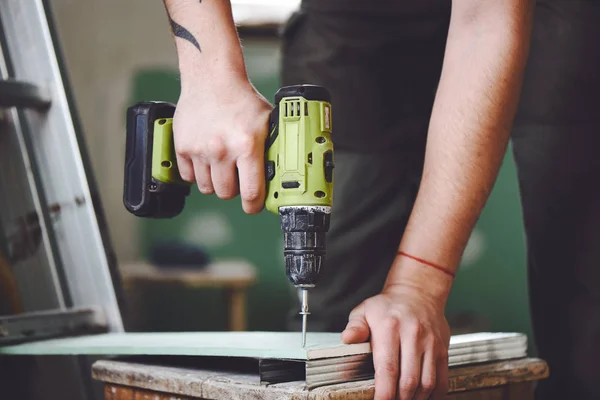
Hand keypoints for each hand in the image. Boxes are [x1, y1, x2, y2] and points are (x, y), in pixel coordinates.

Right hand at [172, 76, 272, 213]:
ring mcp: (200, 150)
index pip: (251, 193)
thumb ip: (273, 148)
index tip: (255, 206)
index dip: (254, 205)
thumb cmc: (241, 100)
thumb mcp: (267, 122)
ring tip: (222, 166)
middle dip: (234, 190)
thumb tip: (280, 172)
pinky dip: (197, 173)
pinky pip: (188, 177)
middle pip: (226, 194)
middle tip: (238, 178)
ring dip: (215, 182)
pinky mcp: (183, 147)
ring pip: (207, 188)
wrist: (212, 79)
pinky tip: (206, 160)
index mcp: (247, 146)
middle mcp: (222, 150)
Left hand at [341, 283, 450, 399]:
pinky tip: (421, 396)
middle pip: (408, 380)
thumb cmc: (387, 306)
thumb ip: (355, 327)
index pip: (387, 368)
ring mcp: (431, 343)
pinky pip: (442, 379)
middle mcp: (413, 336)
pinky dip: (433, 394)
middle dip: (399, 399)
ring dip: (415, 398)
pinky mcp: (442, 349)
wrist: (417, 292)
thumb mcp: (365, 311)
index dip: (384, 392)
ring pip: (427, 383)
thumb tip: (347, 339)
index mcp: (390, 328)